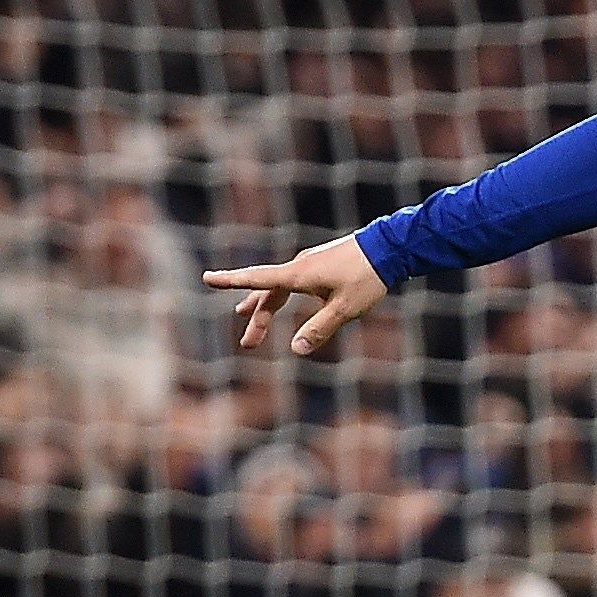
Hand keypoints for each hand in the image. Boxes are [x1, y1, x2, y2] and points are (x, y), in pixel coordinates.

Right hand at [204, 233, 386, 356]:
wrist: (390, 247)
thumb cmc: (367, 278)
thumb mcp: (344, 309)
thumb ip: (320, 329)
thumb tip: (296, 348)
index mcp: (299, 275)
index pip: (257, 280)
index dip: (230, 281)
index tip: (207, 278)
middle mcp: (299, 267)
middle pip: (267, 293)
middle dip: (256, 318)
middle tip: (247, 345)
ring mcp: (309, 264)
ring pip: (279, 287)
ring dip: (265, 306)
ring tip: (247, 318)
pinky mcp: (320, 264)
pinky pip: (292, 282)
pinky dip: (281, 295)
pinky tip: (282, 300)